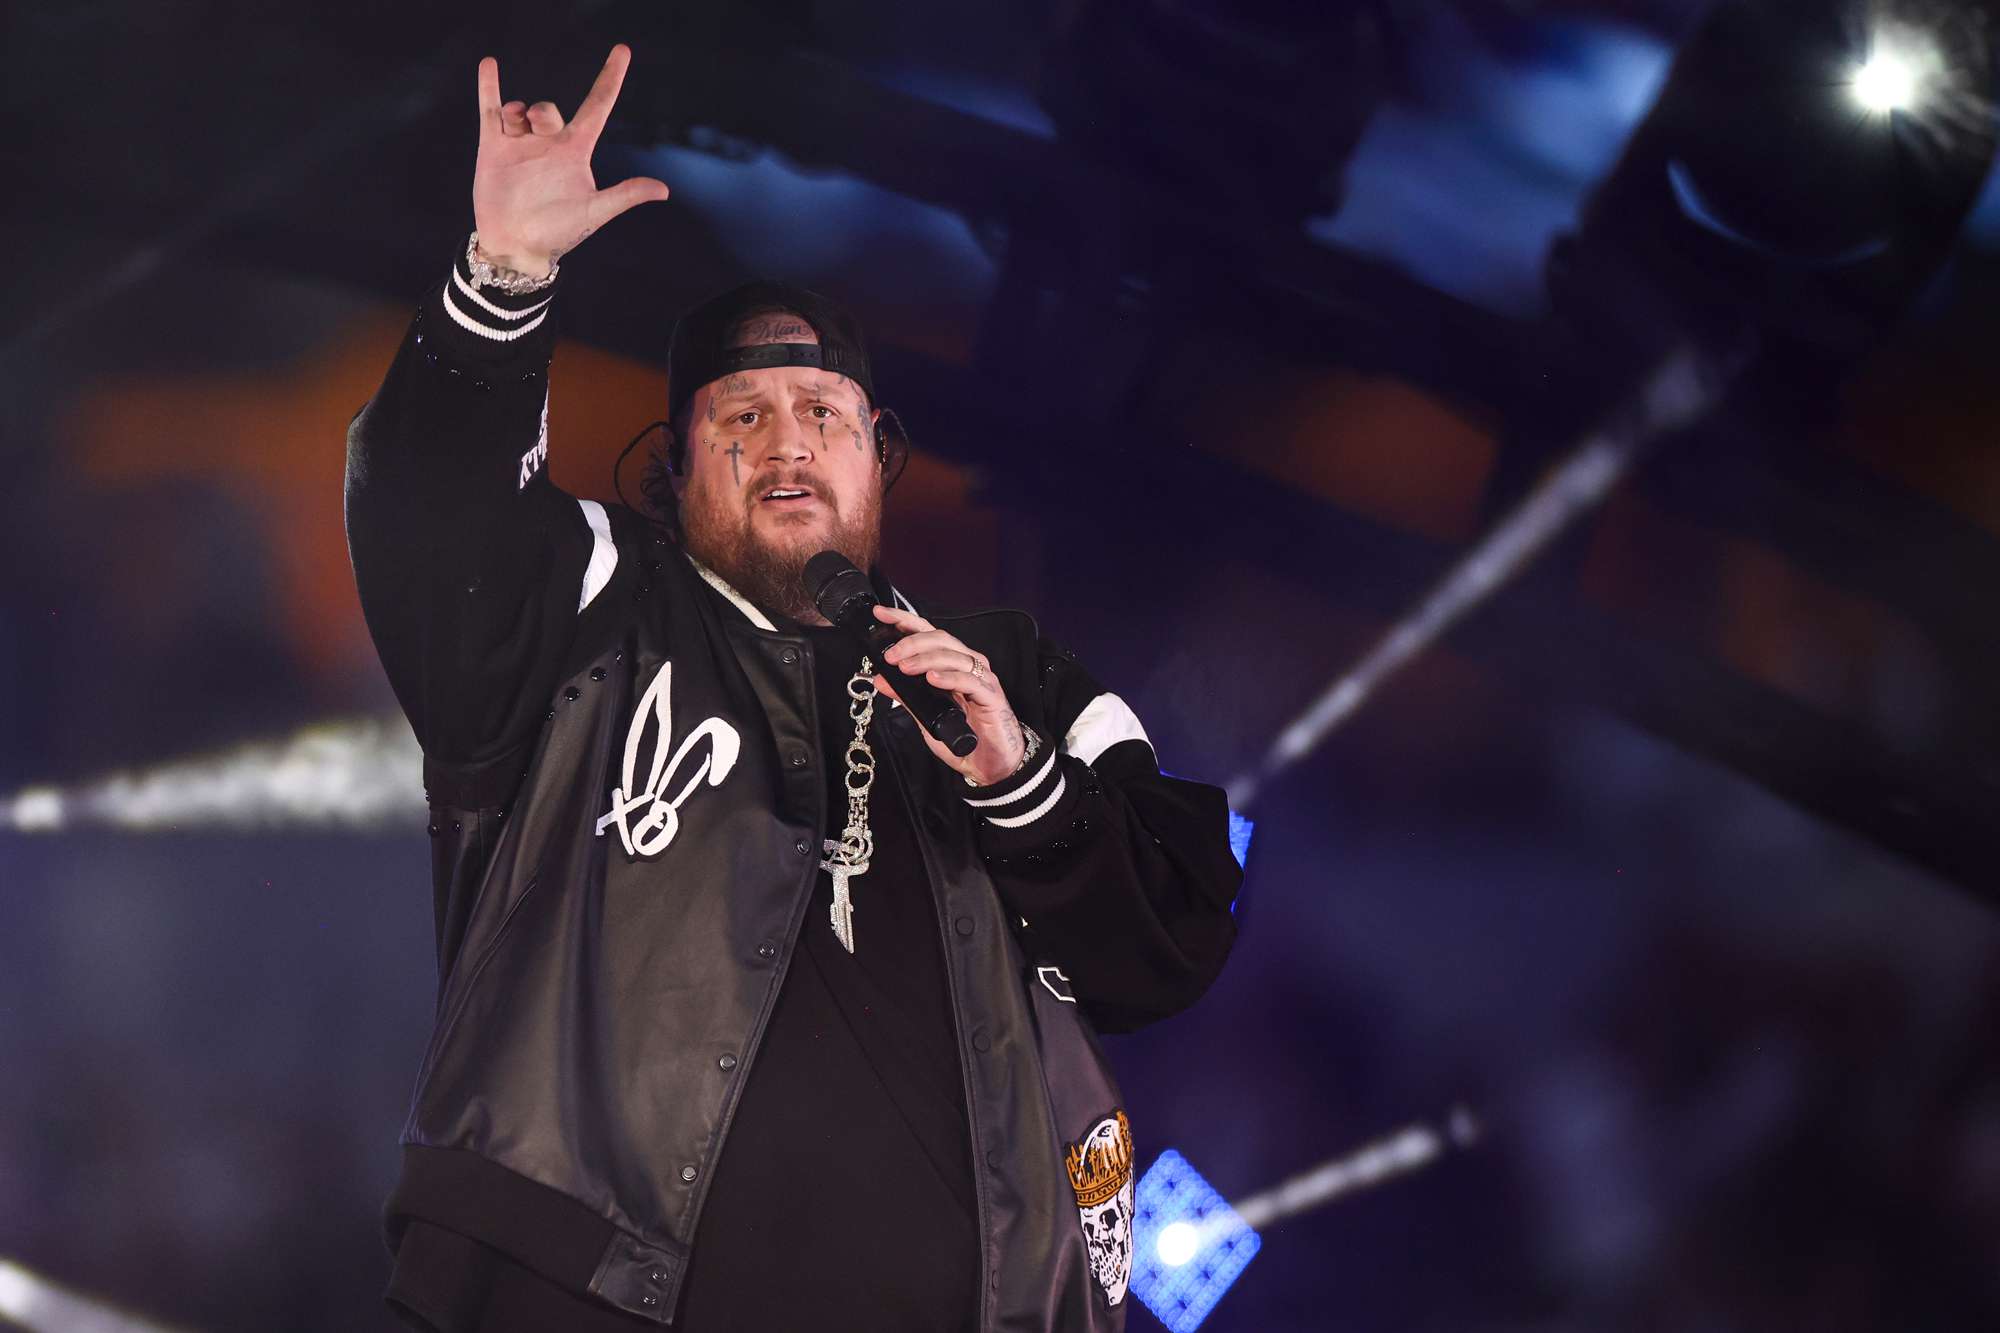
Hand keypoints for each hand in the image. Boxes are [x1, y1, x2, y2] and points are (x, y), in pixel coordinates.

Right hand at [473, 44, 669, 273]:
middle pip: (550, 110)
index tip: (622, 51)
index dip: (610, 78)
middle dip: (543, 110)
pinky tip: (490, 64)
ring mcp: (520, 144)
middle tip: (536, 122)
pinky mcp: (493, 148)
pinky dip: (489, 87)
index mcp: (576, 152)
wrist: (516, 246)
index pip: (597, 106)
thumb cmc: (559, 233)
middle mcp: (549, 144)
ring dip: (517, 110)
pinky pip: (490, 111)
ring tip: (514, 121)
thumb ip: (625, 195)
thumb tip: (663, 190)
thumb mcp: (594, 212)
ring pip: (520, 111)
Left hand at [870, 605, 1031, 785]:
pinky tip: (932, 679)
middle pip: (940, 639)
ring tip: (904, 667)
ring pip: (953, 656)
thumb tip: (881, 679)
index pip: (928, 634)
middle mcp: (968, 665)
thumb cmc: (965, 737)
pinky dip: (948, 677)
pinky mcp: (991, 696)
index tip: (880, 614)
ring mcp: (981, 679)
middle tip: (891, 655)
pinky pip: (969, 681)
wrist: (991, 764)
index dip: (904, 621)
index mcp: (952, 664)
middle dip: (912, 642)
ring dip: (926, 659)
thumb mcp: (927, 715)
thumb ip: (907, 697)